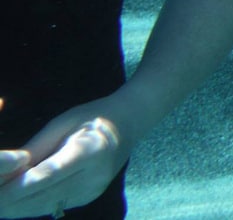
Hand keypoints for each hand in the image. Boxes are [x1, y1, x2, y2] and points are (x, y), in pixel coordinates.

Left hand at [0, 99, 129, 218]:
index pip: (49, 174)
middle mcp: (95, 175)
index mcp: (91, 149)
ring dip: (16, 207)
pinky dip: (29, 205)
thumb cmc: (91, 116)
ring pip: (45, 206)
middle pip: (44, 195)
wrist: (128, 123)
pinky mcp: (88, 197)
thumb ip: (34, 149)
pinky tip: (12, 202)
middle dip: (10, 201)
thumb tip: (5, 172)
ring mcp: (93, 190)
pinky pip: (52, 205)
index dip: (19, 187)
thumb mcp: (62, 123)